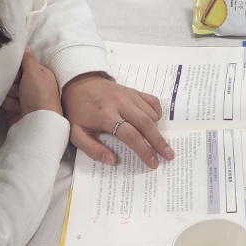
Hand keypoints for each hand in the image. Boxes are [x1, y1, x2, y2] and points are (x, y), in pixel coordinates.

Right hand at [2, 49, 62, 125]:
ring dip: (9, 95)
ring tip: (17, 101)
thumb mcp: (35, 73)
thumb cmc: (39, 95)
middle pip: (15, 79)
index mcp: (41, 76)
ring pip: (8, 91)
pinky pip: (5, 103)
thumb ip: (27, 59)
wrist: (38, 124)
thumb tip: (24, 45)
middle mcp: (34, 87)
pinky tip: (13, 109)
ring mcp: (25, 100)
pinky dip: (7, 105)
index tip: (11, 68)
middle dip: (12, 83)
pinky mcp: (16, 111)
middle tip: (16, 87)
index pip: (25, 66)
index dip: (17, 68)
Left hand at [61, 73, 175, 168]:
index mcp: (106, 115)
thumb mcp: (76, 133)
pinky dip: (156, 113)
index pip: (131, 135)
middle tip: (168, 155)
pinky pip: (152, 101)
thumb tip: (113, 161)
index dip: (144, 150)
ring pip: (150, 114)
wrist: (78, 83)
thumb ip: (92, 149)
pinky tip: (153, 123)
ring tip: (157, 143)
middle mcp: (120, 103)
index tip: (153, 163)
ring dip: (156, 130)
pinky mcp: (133, 90)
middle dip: (159, 142)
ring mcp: (129, 95)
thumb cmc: (77, 110)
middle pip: (146, 124)